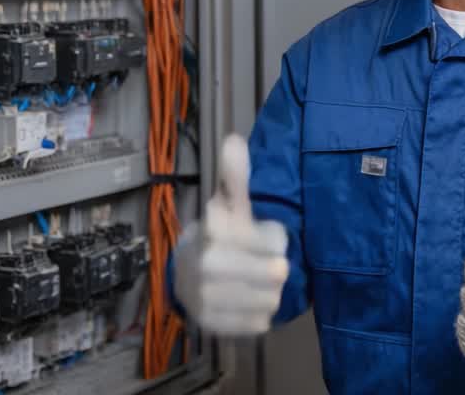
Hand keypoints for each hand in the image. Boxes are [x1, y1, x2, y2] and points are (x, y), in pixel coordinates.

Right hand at [173, 134, 289, 335]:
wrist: (188, 277)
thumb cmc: (220, 237)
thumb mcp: (230, 206)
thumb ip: (236, 178)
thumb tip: (234, 140)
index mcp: (210, 232)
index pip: (259, 237)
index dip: (269, 238)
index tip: (268, 235)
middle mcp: (203, 265)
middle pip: (267, 272)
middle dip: (275, 268)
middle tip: (276, 265)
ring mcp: (204, 298)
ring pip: (268, 299)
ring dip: (271, 292)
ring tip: (262, 283)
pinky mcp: (212, 324)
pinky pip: (258, 323)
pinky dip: (262, 313)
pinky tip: (253, 301)